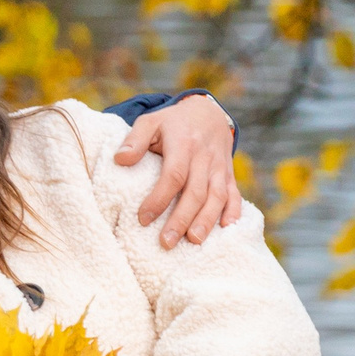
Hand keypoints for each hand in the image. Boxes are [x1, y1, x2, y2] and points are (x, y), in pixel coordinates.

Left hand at [115, 94, 241, 248]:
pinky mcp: (229, 174)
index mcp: (183, 144)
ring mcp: (219, 166)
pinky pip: (234, 193)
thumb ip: (134, 139)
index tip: (143, 219)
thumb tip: (120, 159)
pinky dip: (234, 211)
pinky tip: (227, 228)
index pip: (173, 175)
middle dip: (181, 219)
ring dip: (206, 220)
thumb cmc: (172, 123)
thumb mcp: (150, 122)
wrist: (208, 112)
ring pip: (216, 196)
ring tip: (194, 241)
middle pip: (195, 192)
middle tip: (166, 242)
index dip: (159, 199)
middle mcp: (204, 157)